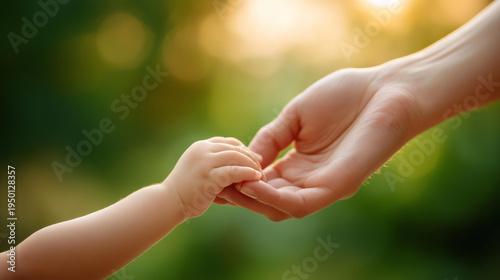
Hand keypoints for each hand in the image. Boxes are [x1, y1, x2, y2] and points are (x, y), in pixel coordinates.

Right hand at [164, 137, 262, 219]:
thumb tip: (236, 163)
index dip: (244, 150)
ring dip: (252, 166)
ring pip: (237, 157)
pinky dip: (248, 174)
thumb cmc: (185, 191)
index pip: (229, 142)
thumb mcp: (197, 170)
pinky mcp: (209, 176)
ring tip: (261, 175)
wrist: (168, 203)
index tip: (255, 160)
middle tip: (262, 168)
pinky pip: (234, 171)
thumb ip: (213, 163)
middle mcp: (202, 150)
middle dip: (251, 158)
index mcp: (200, 146)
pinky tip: (256, 179)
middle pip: (235, 148)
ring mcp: (205, 162)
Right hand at [217, 67, 422, 220]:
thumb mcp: (294, 115)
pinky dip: (273, 198)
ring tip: (229, 184)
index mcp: (298, 163)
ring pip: (280, 208)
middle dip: (240, 195)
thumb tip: (244, 158)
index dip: (238, 179)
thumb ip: (270, 137)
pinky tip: (253, 183)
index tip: (214, 172)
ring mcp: (322, 186)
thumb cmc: (345, 96)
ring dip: (252, 200)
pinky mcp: (337, 187)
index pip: (262, 181)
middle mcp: (308, 179)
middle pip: (267, 200)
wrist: (385, 90)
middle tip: (214, 185)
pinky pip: (299, 203)